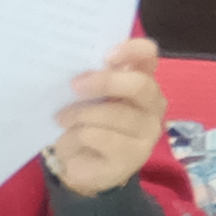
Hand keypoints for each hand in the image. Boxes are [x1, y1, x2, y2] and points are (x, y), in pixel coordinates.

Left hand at [46, 35, 168, 196]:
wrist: (83, 165)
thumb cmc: (87, 122)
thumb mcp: (87, 98)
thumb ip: (90, 80)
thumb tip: (77, 71)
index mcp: (143, 81)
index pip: (149, 56)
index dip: (132, 50)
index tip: (106, 56)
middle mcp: (153, 105)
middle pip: (140, 85)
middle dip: (106, 82)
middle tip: (75, 85)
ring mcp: (147, 133)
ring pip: (115, 114)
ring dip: (81, 114)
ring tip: (62, 118)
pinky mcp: (132, 157)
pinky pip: (101, 137)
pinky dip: (77, 135)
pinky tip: (69, 139)